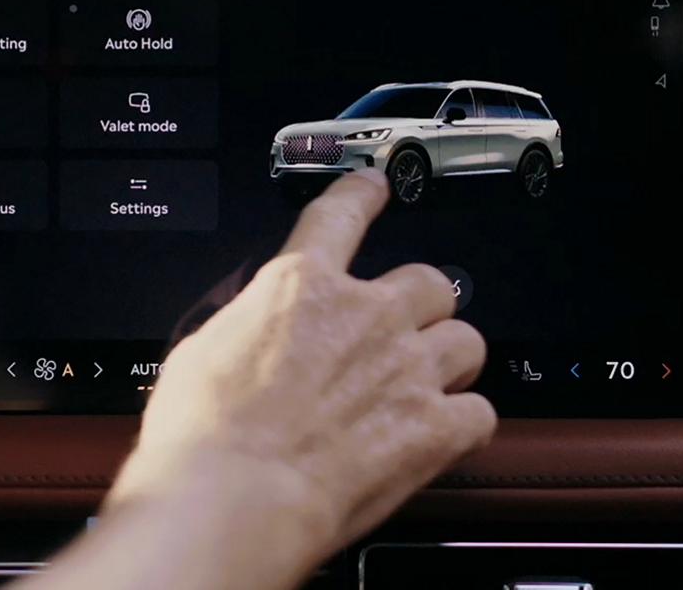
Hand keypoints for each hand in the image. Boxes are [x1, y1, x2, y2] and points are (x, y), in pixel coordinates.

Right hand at [107, 170, 495, 575]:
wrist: (232, 496)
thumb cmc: (202, 433)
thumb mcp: (202, 351)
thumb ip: (248, 329)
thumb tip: (253, 336)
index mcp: (301, 287)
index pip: (342, 215)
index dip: (363, 194)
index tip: (375, 186)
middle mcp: (365, 316)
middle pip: (430, 283)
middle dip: (423, 306)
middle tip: (406, 331)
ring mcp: (407, 369)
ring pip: (466, 341)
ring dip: (451, 361)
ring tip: (431, 385)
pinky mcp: (433, 429)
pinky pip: (480, 414)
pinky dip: (465, 426)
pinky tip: (444, 438)